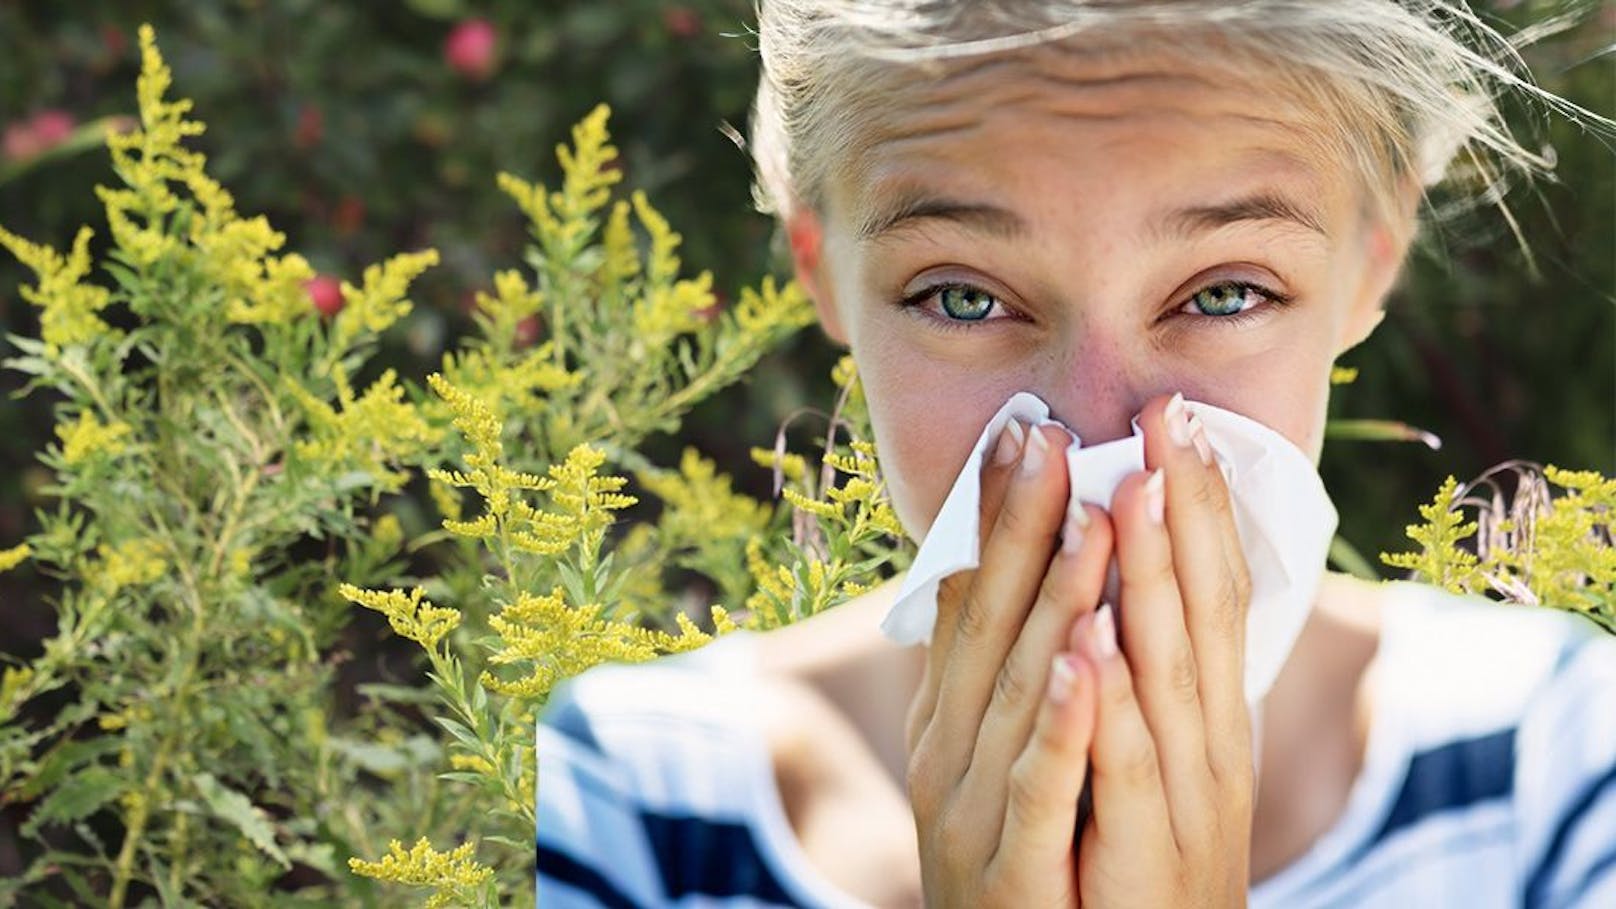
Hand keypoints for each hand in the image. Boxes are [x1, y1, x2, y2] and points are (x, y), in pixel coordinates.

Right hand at [905, 420, 1113, 907]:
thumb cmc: (1021, 862)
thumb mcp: (993, 758)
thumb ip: (998, 676)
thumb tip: (1001, 575)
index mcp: (948, 720)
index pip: (969, 601)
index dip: (994, 518)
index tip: (1023, 434)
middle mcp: (947, 754)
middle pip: (987, 627)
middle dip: (1020, 528)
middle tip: (1050, 438)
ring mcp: (970, 811)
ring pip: (1018, 691)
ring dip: (1054, 600)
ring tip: (1092, 517)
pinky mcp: (1009, 871)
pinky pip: (1039, 785)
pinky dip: (1062, 721)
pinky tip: (1087, 661)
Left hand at [1071, 393, 1254, 906]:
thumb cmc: (1133, 857)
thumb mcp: (1147, 755)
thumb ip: (1141, 677)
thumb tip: (1114, 586)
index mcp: (1204, 718)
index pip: (1208, 596)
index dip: (1199, 509)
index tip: (1177, 421)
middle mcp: (1204, 747)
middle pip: (1199, 615)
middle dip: (1183, 512)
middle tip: (1166, 416)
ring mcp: (1178, 801)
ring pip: (1166, 677)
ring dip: (1152, 581)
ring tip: (1128, 492)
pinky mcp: (1138, 856)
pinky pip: (1119, 772)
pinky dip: (1108, 708)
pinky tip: (1091, 646)